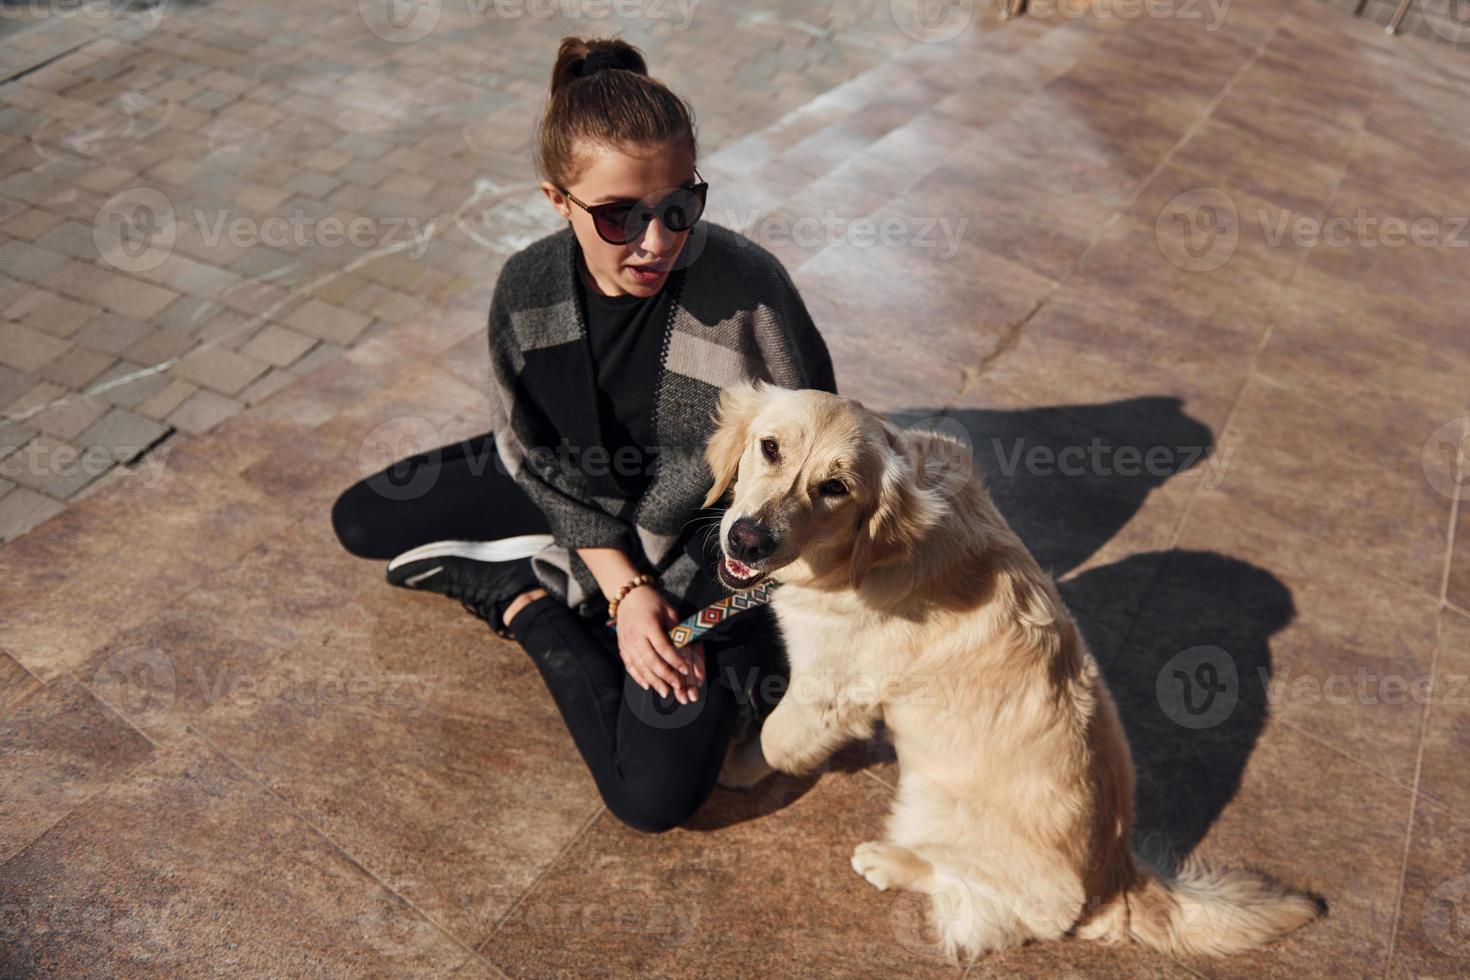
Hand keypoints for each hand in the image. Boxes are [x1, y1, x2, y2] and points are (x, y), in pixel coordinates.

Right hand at [614, 586, 705, 702]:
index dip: (675, 660)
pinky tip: (647, 686)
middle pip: (650, 660)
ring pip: (640, 666)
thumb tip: (690, 650)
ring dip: (653, 681)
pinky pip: (629, 666)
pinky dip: (638, 677)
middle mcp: (635, 636)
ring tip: (665, 693)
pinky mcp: (622, 647)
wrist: (628, 596)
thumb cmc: (653, 602)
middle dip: (665, 675)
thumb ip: (677, 630)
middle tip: (678, 687)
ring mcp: (626, 643)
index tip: (685, 670)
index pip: (663, 647)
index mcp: (648, 625)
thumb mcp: (669, 611)